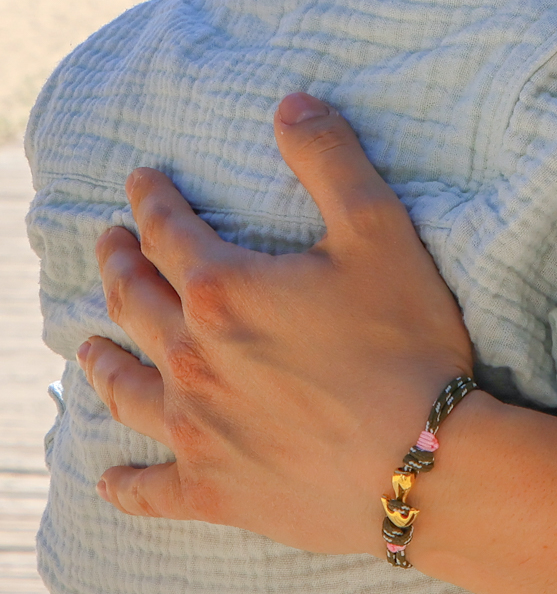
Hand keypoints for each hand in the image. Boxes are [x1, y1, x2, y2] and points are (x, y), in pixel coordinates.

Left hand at [80, 95, 472, 552]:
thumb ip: (330, 159)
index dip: (151, 201)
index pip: (168, 231)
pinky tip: (108, 480)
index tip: (139, 183)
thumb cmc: (407, 344)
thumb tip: (290, 101)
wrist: (429, 465)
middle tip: (108, 245)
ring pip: (128, 388)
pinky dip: (127, 483)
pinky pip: (152, 488)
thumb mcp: (379, 231)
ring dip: (104, 360)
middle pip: (136, 301)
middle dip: (118, 265)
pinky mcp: (215, 491)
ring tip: (89, 345)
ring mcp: (198, 429)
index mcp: (223, 290)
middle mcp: (193, 358)